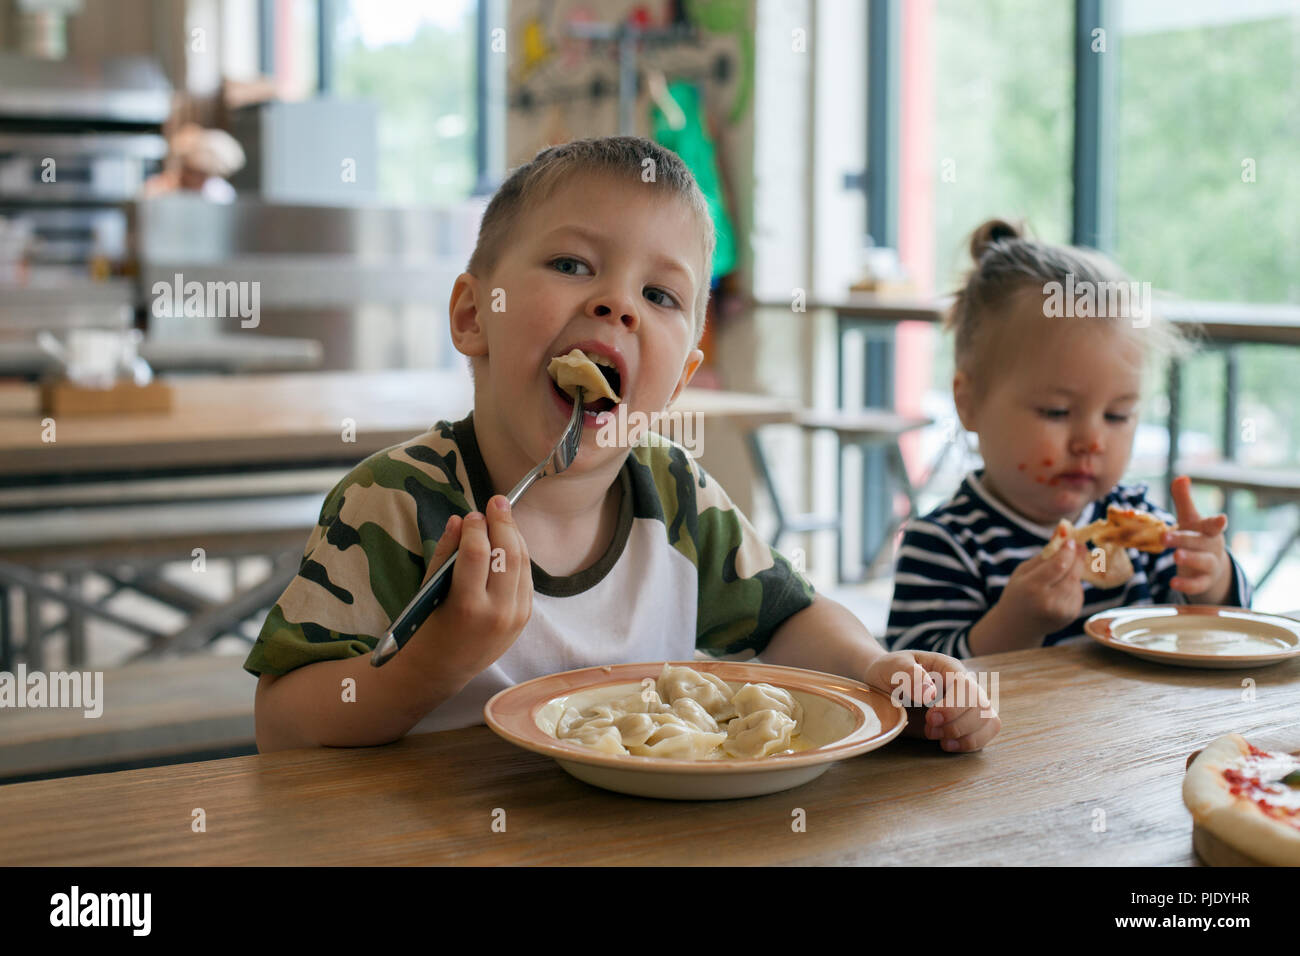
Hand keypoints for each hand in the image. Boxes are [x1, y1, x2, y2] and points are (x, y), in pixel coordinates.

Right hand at [411, 495, 533, 678]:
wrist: (443, 670)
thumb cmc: (428, 626)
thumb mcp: (430, 590)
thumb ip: (446, 553)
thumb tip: (461, 519)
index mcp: (466, 607)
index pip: (477, 553)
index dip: (476, 526)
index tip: (472, 513)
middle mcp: (497, 613)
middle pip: (508, 554)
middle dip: (503, 522)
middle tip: (497, 501)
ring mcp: (515, 617)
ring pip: (523, 563)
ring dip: (514, 535)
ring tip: (502, 517)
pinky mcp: (525, 617)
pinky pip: (526, 577)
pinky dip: (518, 555)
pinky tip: (508, 542)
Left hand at [865, 650, 1000, 752]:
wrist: (886, 685)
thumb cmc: (889, 673)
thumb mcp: (891, 668)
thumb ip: (908, 675)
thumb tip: (930, 692)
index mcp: (948, 667)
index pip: (966, 687)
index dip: (953, 707)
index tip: (930, 717)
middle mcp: (964, 685)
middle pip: (982, 706)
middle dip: (957, 724)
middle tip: (929, 728)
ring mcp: (968, 704)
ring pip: (989, 721)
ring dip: (966, 736)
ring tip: (939, 738)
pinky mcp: (966, 722)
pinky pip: (985, 735)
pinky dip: (970, 744)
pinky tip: (946, 744)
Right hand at [995, 535, 1086, 639]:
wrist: (1017, 626)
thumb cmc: (1018, 593)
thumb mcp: (1023, 571)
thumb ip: (1044, 555)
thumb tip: (1064, 532)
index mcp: (1031, 588)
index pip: (1058, 565)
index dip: (1068, 551)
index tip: (1071, 540)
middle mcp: (1048, 602)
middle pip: (1072, 573)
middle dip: (1078, 557)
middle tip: (1079, 545)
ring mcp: (1062, 611)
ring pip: (1077, 582)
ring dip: (1074, 572)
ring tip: (1060, 572)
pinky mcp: (1071, 615)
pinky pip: (1078, 592)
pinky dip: (1073, 586)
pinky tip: (1060, 589)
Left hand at [1167, 475, 1231, 602]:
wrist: (1212, 569)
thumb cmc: (1198, 538)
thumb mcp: (1191, 520)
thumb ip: (1184, 500)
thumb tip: (1180, 477)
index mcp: (1209, 531)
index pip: (1213, 525)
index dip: (1217, 523)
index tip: (1222, 518)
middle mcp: (1211, 547)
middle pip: (1199, 543)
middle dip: (1184, 540)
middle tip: (1164, 537)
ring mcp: (1209, 565)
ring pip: (1203, 563)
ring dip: (1189, 559)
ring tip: (1175, 556)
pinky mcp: (1203, 582)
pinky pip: (1197, 585)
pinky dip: (1187, 585)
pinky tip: (1173, 584)